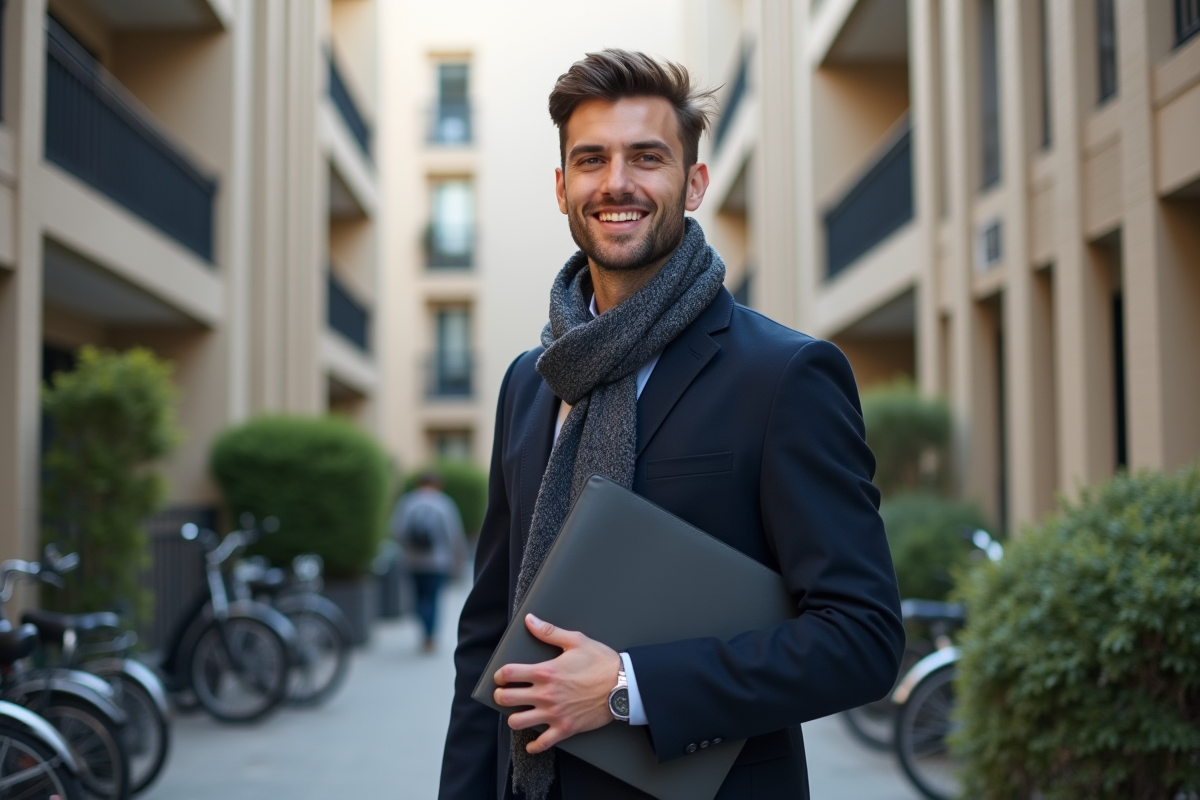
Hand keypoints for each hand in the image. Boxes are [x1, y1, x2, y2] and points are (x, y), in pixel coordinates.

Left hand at [493, 614, 620, 753]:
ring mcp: (554, 714)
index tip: (502, 676)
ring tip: (518, 713)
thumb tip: (530, 621)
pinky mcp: (565, 729)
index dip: (500, 675)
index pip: (508, 674)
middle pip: (506, 699)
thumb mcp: (575, 641)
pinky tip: (532, 742)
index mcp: (545, 672)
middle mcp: (545, 694)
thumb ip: (549, 632)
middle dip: (500, 696)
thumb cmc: (601, 662)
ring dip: (514, 718)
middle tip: (504, 694)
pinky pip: (542, 743)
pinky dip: (534, 745)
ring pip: (518, 722)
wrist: (623, 686)